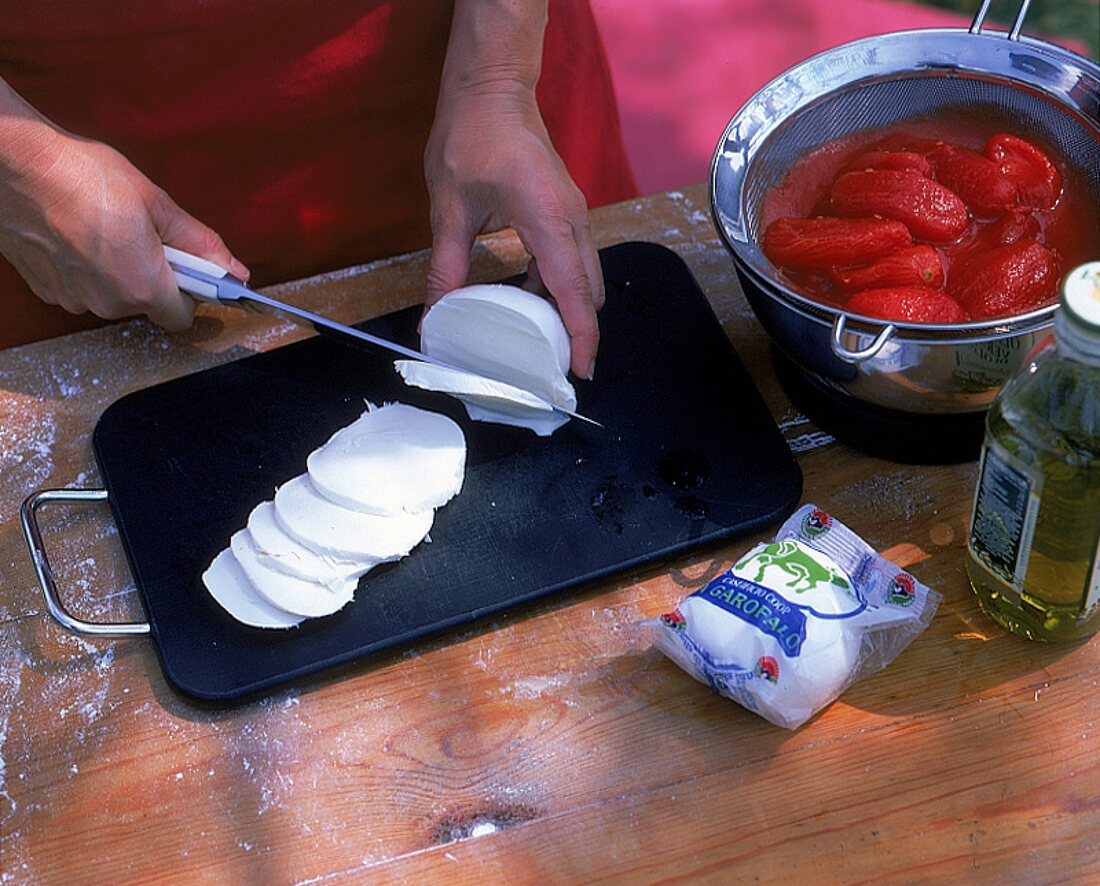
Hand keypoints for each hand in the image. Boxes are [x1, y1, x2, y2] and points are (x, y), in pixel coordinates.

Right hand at [0, 84, 247, 330]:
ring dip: (118, 271)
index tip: (190, 270)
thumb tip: (234, 270)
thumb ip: (200, 244)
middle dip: (153, 275)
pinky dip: (87, 269)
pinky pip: (82, 288)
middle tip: (143, 234)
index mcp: (142, 286)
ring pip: (113, 296)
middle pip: (147, 304)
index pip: (182, 316)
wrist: (15, 163)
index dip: (191, 294)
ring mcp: (72, 299)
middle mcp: (107, 302)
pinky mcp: (45, 289)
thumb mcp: (156, 203)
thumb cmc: (84, 176)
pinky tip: (78, 234)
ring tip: (106, 228)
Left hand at [422, 0, 602, 379]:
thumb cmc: (472, 135)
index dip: (581, 339)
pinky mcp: (566, 209)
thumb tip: (434, 318)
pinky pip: (572, 258)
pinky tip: (527, 299)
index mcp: (549, 221)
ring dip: (568, 308)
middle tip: (553, 367)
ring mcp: (574, 213)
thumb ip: (445, 269)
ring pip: (585, 276)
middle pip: (590, 291)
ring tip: (540, 341)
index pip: (575, 294)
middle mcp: (573, 220)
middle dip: (578, 332)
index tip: (579, 374)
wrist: (493, 87)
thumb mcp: (449, 209)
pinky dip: (558, 285)